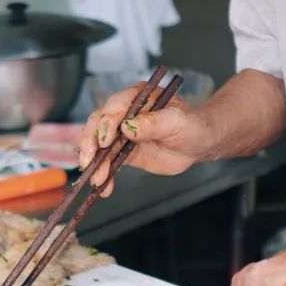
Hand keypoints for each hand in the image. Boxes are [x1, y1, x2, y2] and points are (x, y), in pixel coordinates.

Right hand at [76, 82, 214, 195]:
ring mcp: (121, 133)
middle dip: (90, 144)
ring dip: (95, 164)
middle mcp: (125, 113)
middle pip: (97, 125)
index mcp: (137, 97)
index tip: (105, 141)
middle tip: (88, 162)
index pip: (114, 107)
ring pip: (99, 146)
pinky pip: (108, 162)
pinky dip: (104, 175)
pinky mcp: (122, 151)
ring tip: (98, 181)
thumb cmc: (192, 126)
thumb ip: (154, 123)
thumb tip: (128, 127)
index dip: (106, 123)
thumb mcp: (178, 122)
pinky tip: (104, 188)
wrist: (198, 144)